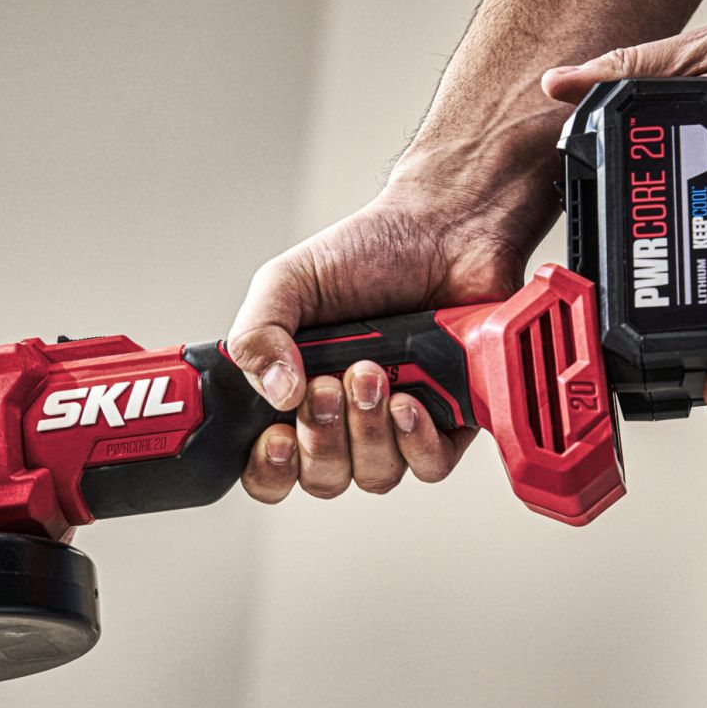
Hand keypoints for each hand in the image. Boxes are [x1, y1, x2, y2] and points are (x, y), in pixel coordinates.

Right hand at [227, 177, 550, 502]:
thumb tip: (273, 394)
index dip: (270, 470)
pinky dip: (416, 440)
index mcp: (296, 393)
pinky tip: (409, 400)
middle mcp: (346, 418)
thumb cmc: (369, 252)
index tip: (276, 438)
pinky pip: (429, 465)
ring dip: (368, 432)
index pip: (271, 467)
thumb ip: (257, 333)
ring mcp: (397, 424)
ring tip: (373, 373)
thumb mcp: (289, 281)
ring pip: (375, 475)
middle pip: (322, 478)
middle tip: (327, 385)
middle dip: (323, 438)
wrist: (445, 229)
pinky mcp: (449, 422)